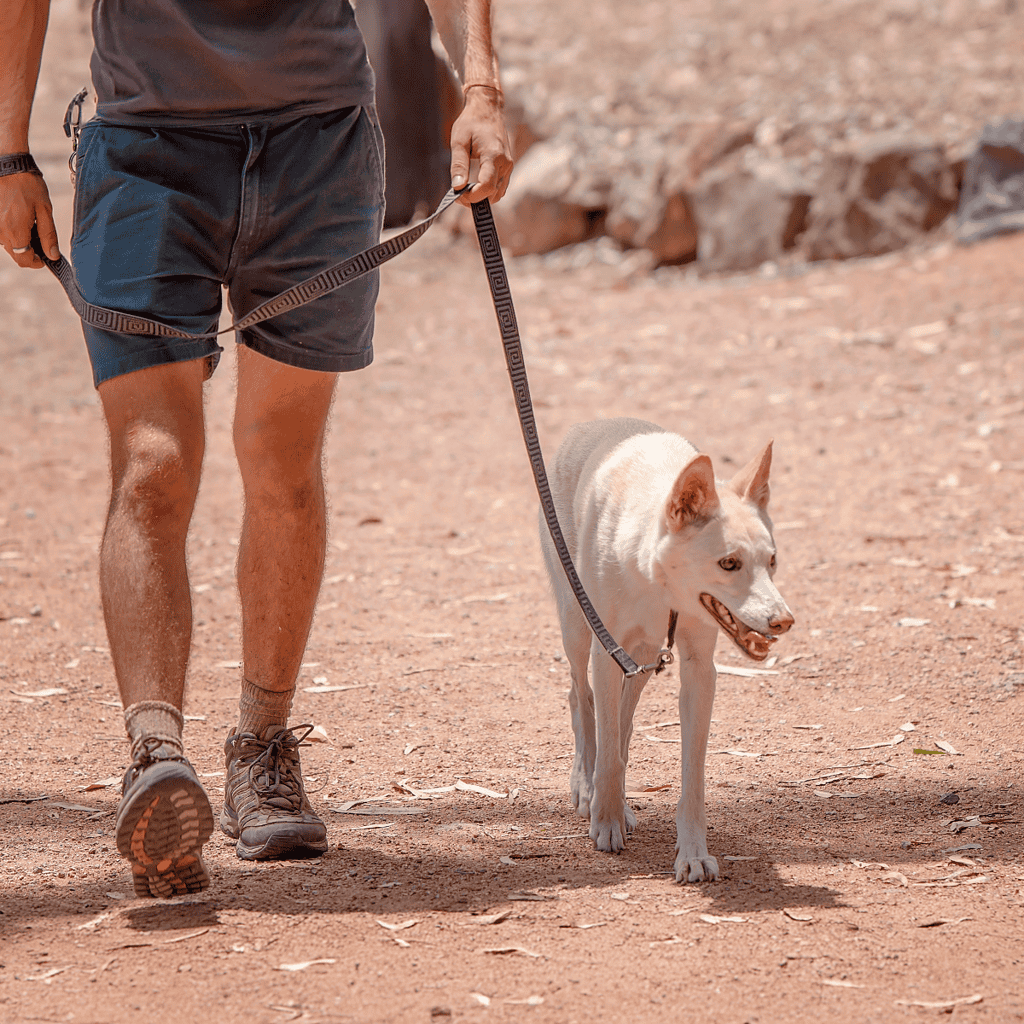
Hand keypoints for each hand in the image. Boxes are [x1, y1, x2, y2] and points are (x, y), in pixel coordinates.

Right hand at [0, 170, 58, 267]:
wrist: (8, 164)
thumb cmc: (28, 185)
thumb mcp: (45, 211)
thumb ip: (48, 235)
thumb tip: (53, 255)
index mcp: (14, 231)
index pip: (24, 259)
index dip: (36, 263)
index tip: (45, 259)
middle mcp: (0, 231)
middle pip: (15, 253)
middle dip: (30, 252)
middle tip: (42, 241)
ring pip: (7, 243)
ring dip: (20, 241)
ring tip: (30, 224)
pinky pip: (1, 232)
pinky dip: (11, 231)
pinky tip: (20, 218)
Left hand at [449, 88, 512, 205]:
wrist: (487, 109)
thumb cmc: (471, 122)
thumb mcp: (459, 141)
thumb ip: (458, 165)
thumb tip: (457, 187)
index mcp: (494, 155)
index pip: (487, 187)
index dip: (472, 197)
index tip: (458, 195)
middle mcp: (505, 163)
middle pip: (493, 194)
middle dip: (475, 199)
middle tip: (458, 194)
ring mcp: (508, 167)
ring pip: (497, 194)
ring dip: (482, 198)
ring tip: (465, 190)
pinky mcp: (507, 168)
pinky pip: (499, 188)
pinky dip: (487, 192)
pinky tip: (474, 186)